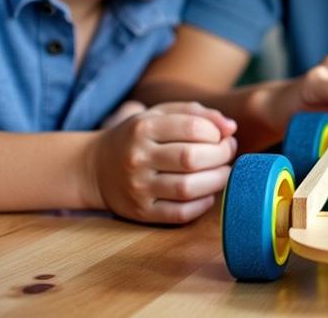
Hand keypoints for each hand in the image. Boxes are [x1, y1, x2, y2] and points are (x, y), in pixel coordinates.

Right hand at [90, 102, 237, 223]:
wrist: (96, 167)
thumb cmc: (140, 136)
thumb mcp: (161, 114)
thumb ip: (198, 114)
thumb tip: (231, 128)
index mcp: (144, 128)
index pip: (193, 128)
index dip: (217, 133)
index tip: (223, 136)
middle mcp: (138, 158)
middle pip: (191, 158)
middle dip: (221, 155)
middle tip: (228, 153)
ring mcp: (137, 188)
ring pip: (187, 188)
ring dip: (216, 180)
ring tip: (222, 172)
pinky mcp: (140, 212)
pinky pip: (179, 213)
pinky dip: (202, 205)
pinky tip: (207, 193)